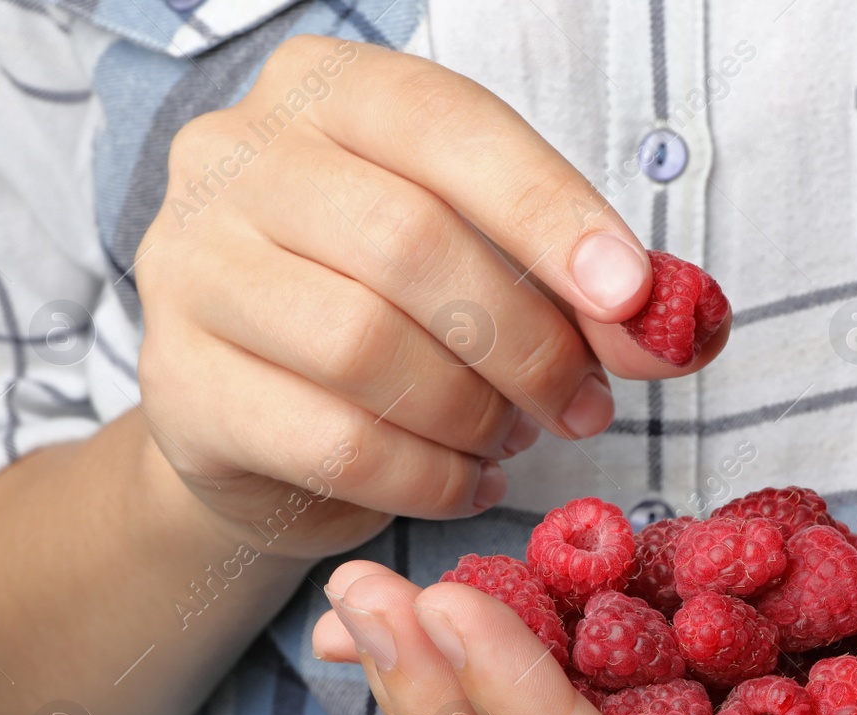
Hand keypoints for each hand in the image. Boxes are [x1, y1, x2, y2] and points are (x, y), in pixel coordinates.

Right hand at [134, 36, 727, 558]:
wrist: (254, 417)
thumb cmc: (388, 312)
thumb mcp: (487, 263)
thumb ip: (577, 282)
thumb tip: (676, 327)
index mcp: (327, 91)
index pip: (449, 126)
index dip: (550, 213)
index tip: (631, 295)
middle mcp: (234, 158)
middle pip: (407, 243)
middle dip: (527, 341)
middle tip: (586, 406)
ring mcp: (188, 269)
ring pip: (365, 346)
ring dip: (476, 413)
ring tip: (516, 438)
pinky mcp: (180, 387)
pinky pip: (335, 442)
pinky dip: (429, 478)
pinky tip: (466, 482)